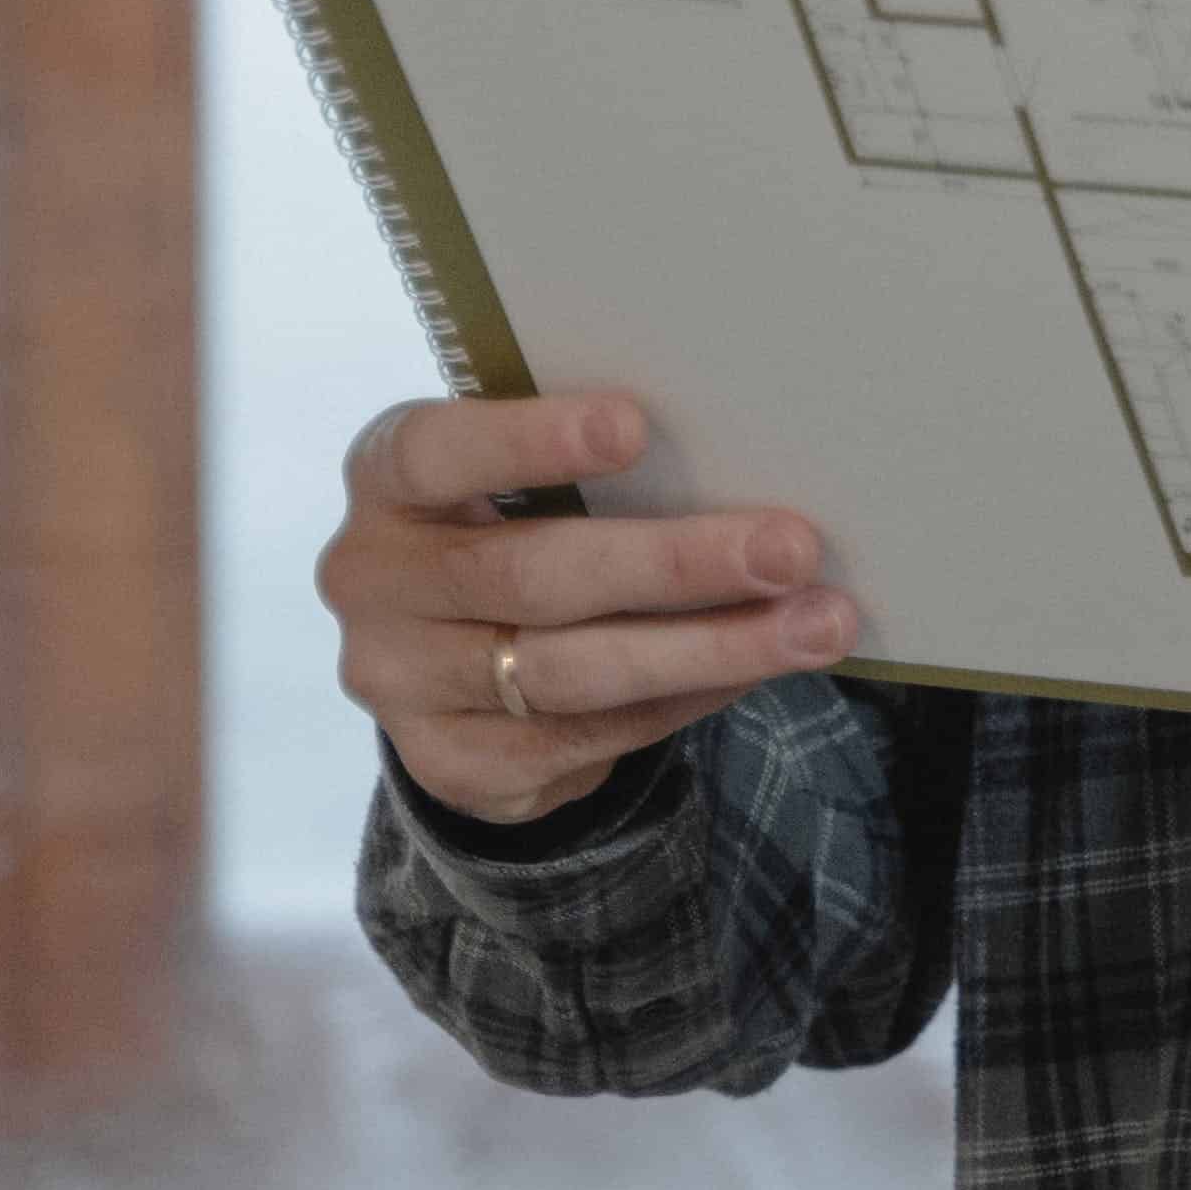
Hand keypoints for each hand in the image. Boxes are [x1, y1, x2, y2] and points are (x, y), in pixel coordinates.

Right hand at [321, 391, 858, 827]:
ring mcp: (402, 683)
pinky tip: (754, 670)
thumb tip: (751, 451)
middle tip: (790, 549)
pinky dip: (682, 702)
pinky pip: (584, 738)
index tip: (635, 425)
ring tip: (816, 625)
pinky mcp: (450, 764)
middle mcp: (374, 582)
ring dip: (709, 650)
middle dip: (673, 564)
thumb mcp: (519, 474)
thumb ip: (592, 465)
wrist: (452, 654)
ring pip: (568, 674)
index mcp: (387, 477)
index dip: (529, 440)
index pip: (437, 451)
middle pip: (530, 576)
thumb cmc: (520, 516)